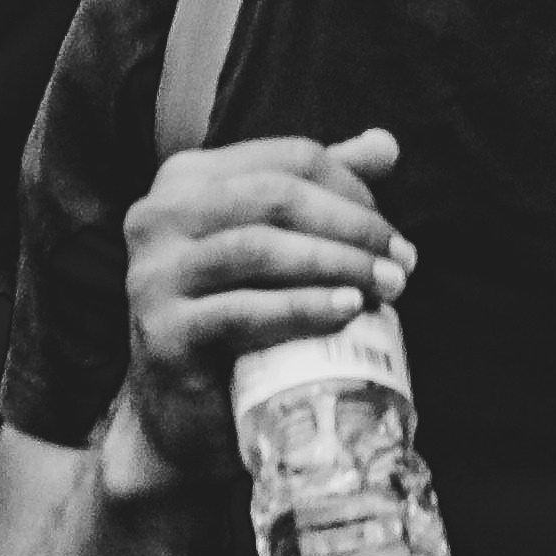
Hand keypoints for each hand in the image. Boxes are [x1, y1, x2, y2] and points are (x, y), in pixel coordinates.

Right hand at [111, 130, 412, 488]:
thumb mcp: (276, 239)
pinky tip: (347, 311)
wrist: (184, 410)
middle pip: (277, 197)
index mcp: (186, 178)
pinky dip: (303, 307)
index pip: (289, 159)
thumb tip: (385, 145)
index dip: (353, 188)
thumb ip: (319, 186)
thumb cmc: (236, 309)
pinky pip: (243, 310)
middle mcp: (158, 217)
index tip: (393, 232)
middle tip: (404, 262)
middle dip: (353, 226)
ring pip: (260, 248)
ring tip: (387, 288)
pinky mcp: (160, 334)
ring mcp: (152, 276)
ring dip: (338, 264)